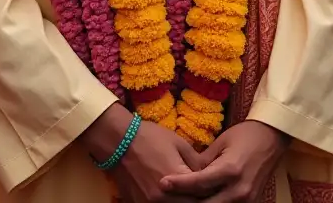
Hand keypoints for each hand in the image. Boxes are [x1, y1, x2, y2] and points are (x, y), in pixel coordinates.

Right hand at [81, 106, 201, 202]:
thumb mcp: (179, 144)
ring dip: (183, 201)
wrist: (118, 141)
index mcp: (177, 180)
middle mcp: (165, 198)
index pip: (202, 194)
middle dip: (197, 198)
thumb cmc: (150, 138)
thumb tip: (208, 173)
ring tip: (186, 193)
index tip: (214, 184)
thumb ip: (197, 162)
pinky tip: (171, 196)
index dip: (209, 190)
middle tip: (200, 190)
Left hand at [160, 121, 288, 202]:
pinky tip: (200, 200)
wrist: (273, 137)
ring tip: (182, 197)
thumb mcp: (221, 143)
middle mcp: (238, 190)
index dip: (178, 184)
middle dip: (186, 200)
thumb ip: (203, 162)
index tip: (162, 183)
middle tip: (168, 195)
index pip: (198, 183)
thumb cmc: (245, 135)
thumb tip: (184, 173)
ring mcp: (246, 200)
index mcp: (230, 170)